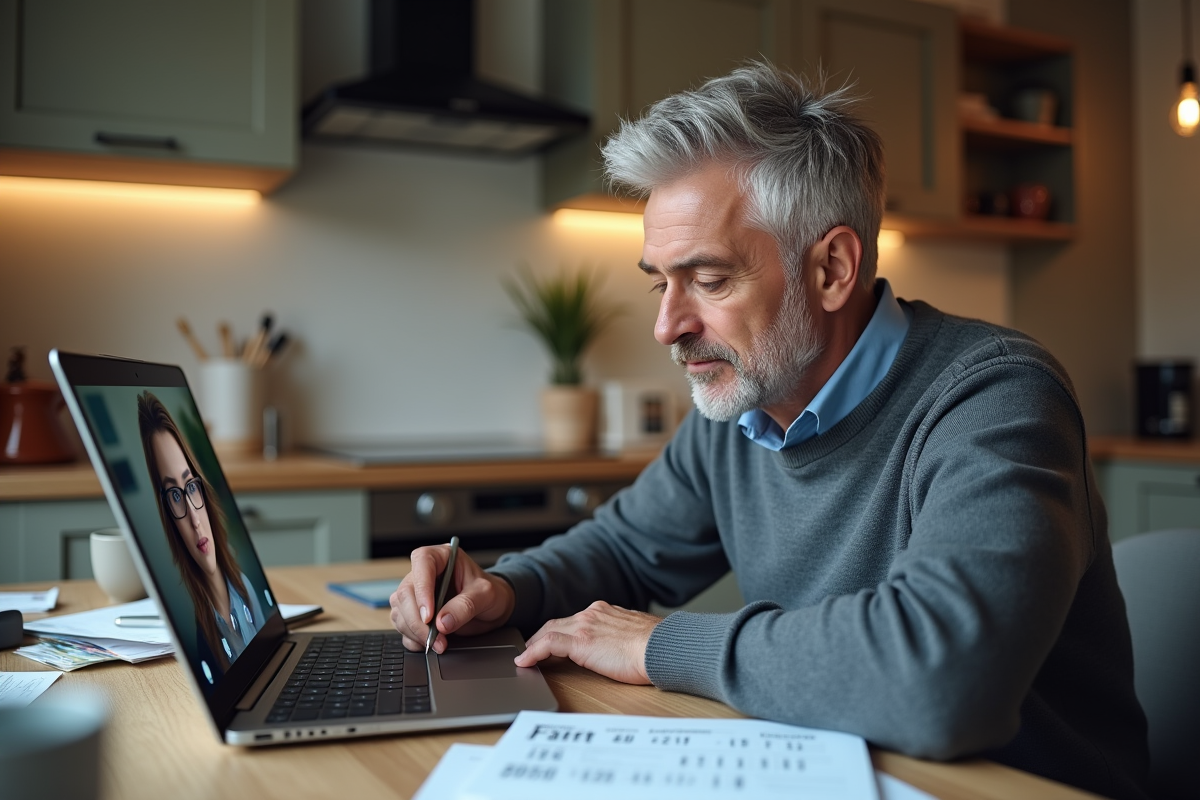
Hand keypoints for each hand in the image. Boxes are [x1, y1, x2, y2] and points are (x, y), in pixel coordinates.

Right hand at [389, 545, 514, 652]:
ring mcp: (415, 593)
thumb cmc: (490, 592)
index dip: (422, 589)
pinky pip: (402, 626)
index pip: (422, 562)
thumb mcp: (486, 595)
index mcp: (441, 556)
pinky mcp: (413, 612)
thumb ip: (465, 606)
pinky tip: (429, 643)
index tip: (429, 615)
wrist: (491, 608)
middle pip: (405, 592)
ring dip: (415, 632)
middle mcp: (423, 573)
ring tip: (438, 643)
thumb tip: (442, 622)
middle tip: (435, 637)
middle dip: (418, 620)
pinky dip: (413, 639)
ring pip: (400, 611)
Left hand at [514, 601, 658, 684]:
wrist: (662, 647)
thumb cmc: (657, 647)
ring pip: (549, 631)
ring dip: (533, 645)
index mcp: (606, 611)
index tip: (554, 641)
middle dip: (541, 636)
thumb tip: (622, 648)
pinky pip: (547, 644)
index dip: (561, 631)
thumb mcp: (637, 636)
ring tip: (524, 657)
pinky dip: (532, 652)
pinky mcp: (580, 641)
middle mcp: (593, 614)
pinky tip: (524, 662)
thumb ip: (622, 636)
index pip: (575, 620)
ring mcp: (585, 626)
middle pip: (557, 623)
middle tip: (530, 649)